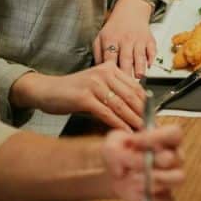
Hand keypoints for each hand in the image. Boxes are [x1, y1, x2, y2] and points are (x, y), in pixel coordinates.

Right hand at [14, 63, 146, 130]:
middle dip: (143, 113)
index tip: (154, 116)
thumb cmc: (71, 91)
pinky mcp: (84, 97)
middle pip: (131, 95)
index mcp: (110, 68)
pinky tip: (124, 132)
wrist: (46, 90)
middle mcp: (104, 73)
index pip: (135, 86)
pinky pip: (106, 112)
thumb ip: (114, 93)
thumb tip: (135, 110)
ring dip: (133, 120)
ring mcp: (94, 84)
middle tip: (152, 126)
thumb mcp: (96, 87)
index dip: (146, 103)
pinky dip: (117, 124)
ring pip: (120, 104)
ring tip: (142, 132)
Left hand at [94, 0, 156, 77]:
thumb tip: (98, 71)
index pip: (110, 57)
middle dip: (127, 73)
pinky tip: (149, 66)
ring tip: (139, 77)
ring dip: (140, 68)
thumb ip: (98, 54)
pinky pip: (152, 50)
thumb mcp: (100, 37)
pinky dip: (151, 59)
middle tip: (126, 85)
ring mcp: (139, 40)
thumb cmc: (114, 28)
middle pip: (126, 59)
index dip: (111, 70)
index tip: (111, 81)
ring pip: (140, 56)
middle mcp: (125, 39)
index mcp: (111, 39)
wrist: (130, 11)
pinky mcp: (150, 40)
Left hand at [102, 124, 184, 200]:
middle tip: (132, 167)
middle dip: (150, 163)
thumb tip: (133, 159)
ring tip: (133, 180)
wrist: (115, 175)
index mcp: (167, 139)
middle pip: (175, 158)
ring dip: (153, 181)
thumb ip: (119, 150)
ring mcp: (173, 177)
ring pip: (178, 178)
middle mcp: (175, 156)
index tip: (132, 143)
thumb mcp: (111, 147)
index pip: (174, 133)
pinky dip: (150, 199)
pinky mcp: (167, 197)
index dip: (156, 137)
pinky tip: (136, 193)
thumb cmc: (118, 153)